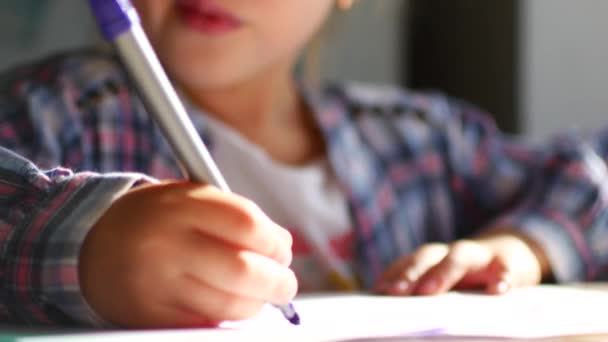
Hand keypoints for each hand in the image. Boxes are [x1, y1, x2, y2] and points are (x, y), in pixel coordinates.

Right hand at [79, 181, 296, 327]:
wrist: (91, 246)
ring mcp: (156, 285)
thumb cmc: (156, 219)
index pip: (246, 224)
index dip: (275, 242)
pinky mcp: (150, 317)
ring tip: (260, 294)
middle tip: (285, 284)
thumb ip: (236, 215)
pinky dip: (229, 317)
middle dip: (278, 282)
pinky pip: (206, 324)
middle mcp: (166, 245)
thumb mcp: (189, 199)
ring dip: (257, 303)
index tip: (282, 250)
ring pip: (230, 305)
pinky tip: (231, 305)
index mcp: (179, 206)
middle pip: (243, 270)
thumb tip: (283, 246)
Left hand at [375, 231, 549, 295]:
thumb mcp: (445, 281)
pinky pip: (506, 270)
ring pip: (459, 257)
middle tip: (396, 293)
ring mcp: (480, 257)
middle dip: (410, 274)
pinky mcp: (509, 265)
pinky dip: (502, 279)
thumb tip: (390, 305)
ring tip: (430, 292)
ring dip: (443, 272)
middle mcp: (451, 253)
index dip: (392, 276)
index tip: (377, 293)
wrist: (512, 254)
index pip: (407, 263)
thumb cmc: (469, 277)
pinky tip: (498, 291)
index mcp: (431, 259)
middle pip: (426, 257)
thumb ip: (420, 291)